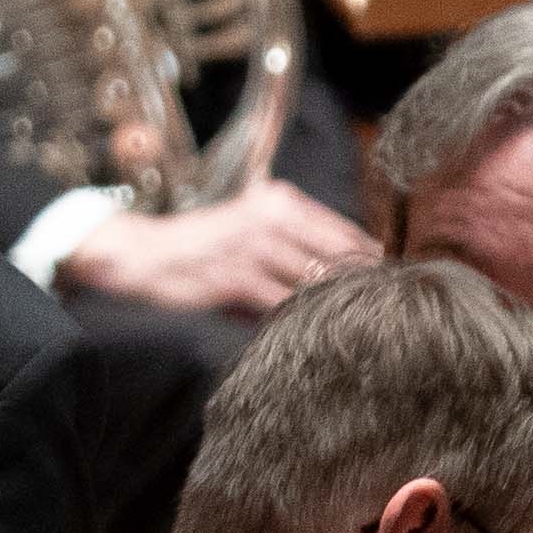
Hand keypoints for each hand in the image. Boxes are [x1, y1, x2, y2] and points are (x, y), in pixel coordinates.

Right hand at [54, 178, 377, 318]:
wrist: (142, 255)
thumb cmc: (201, 248)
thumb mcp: (250, 227)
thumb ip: (293, 241)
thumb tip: (348, 271)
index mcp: (280, 199)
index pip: (345, 231)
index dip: (371, 262)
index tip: (390, 286)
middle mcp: (272, 216)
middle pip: (340, 256)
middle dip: (363, 287)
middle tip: (385, 314)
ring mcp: (255, 246)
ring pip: (317, 281)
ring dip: (337, 306)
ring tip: (357, 328)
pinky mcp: (237, 276)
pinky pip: (284, 303)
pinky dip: (301, 319)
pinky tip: (312, 333)